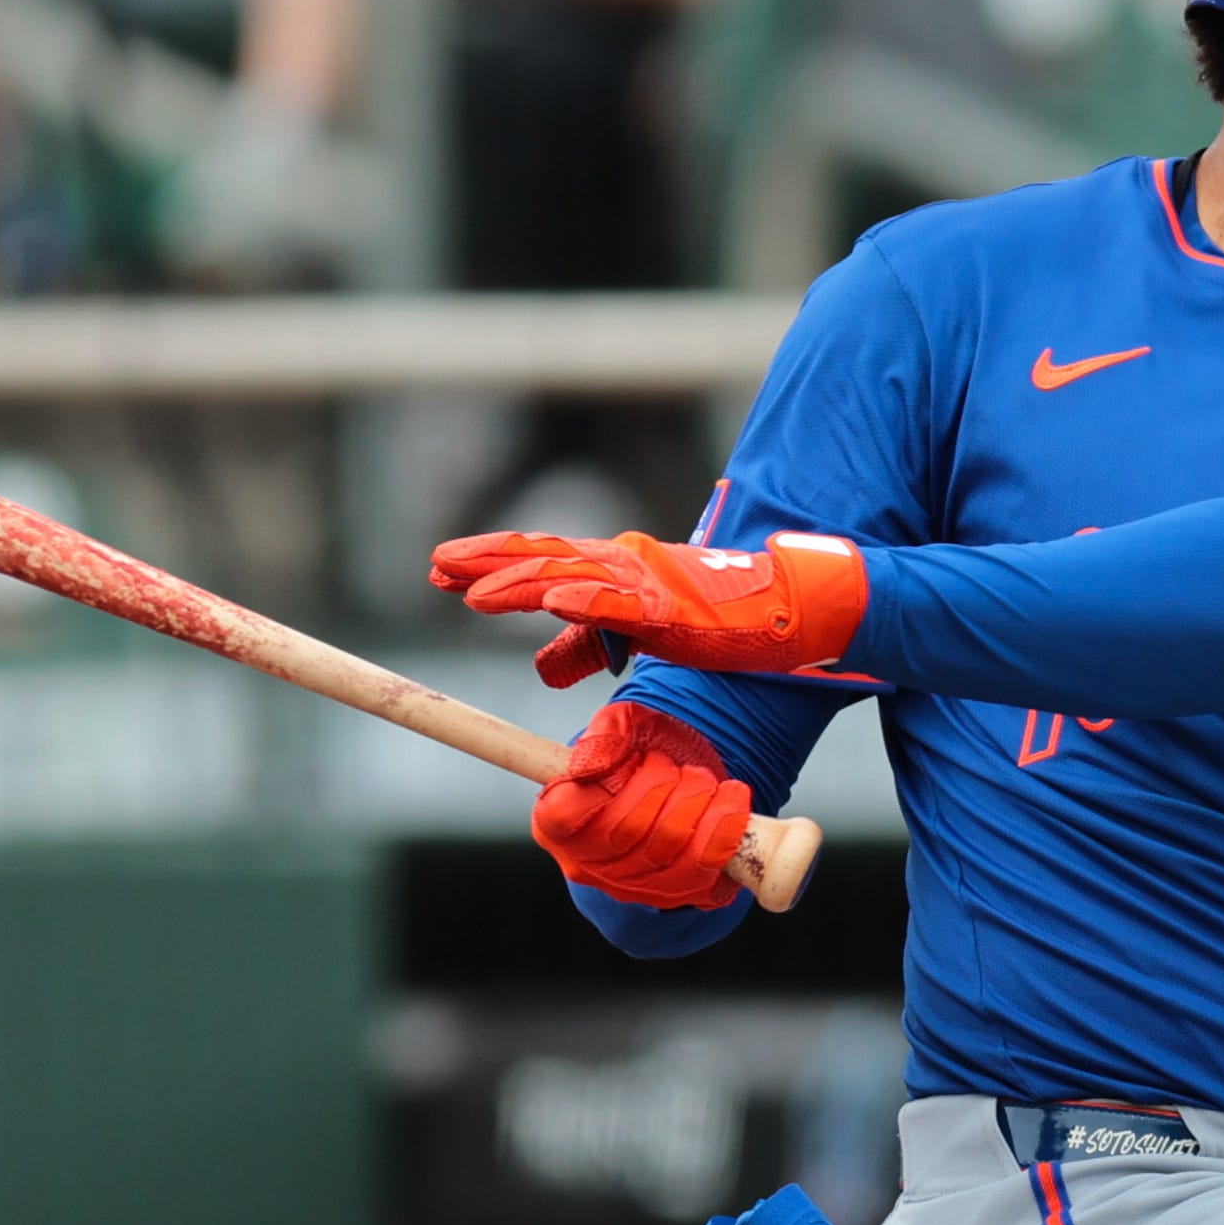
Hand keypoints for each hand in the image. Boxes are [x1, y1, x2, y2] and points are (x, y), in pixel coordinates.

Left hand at [433, 529, 868, 686]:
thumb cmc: (717, 619)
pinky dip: (584, 600)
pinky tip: (550, 601)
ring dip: (519, 582)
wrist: (787, 608)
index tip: (442, 570)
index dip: (490, 564)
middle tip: (436, 566)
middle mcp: (622, 565)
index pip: (540, 560)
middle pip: (541, 558)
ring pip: (570, 576)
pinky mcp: (673, 609)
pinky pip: (621, 604)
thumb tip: (542, 666)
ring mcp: (646, 584)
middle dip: (486, 563)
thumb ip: (589, 643)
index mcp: (612, 569)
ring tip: (473, 590)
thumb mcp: (637, 632)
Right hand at [534, 700, 753, 908]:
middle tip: (678, 769)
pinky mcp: (677, 896)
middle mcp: (588, 864)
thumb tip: (593, 764)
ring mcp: (631, 887)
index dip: (608, 783)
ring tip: (703, 783)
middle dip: (665, 786)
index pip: (565, 815)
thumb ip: (606, 733)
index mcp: (557, 822)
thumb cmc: (645, 755)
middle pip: (626, 833)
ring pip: (668, 853)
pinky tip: (728, 803)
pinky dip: (725, 830)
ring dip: (698, 804)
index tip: (636, 760)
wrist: (687, 780)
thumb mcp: (624, 726)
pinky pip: (705, 873)